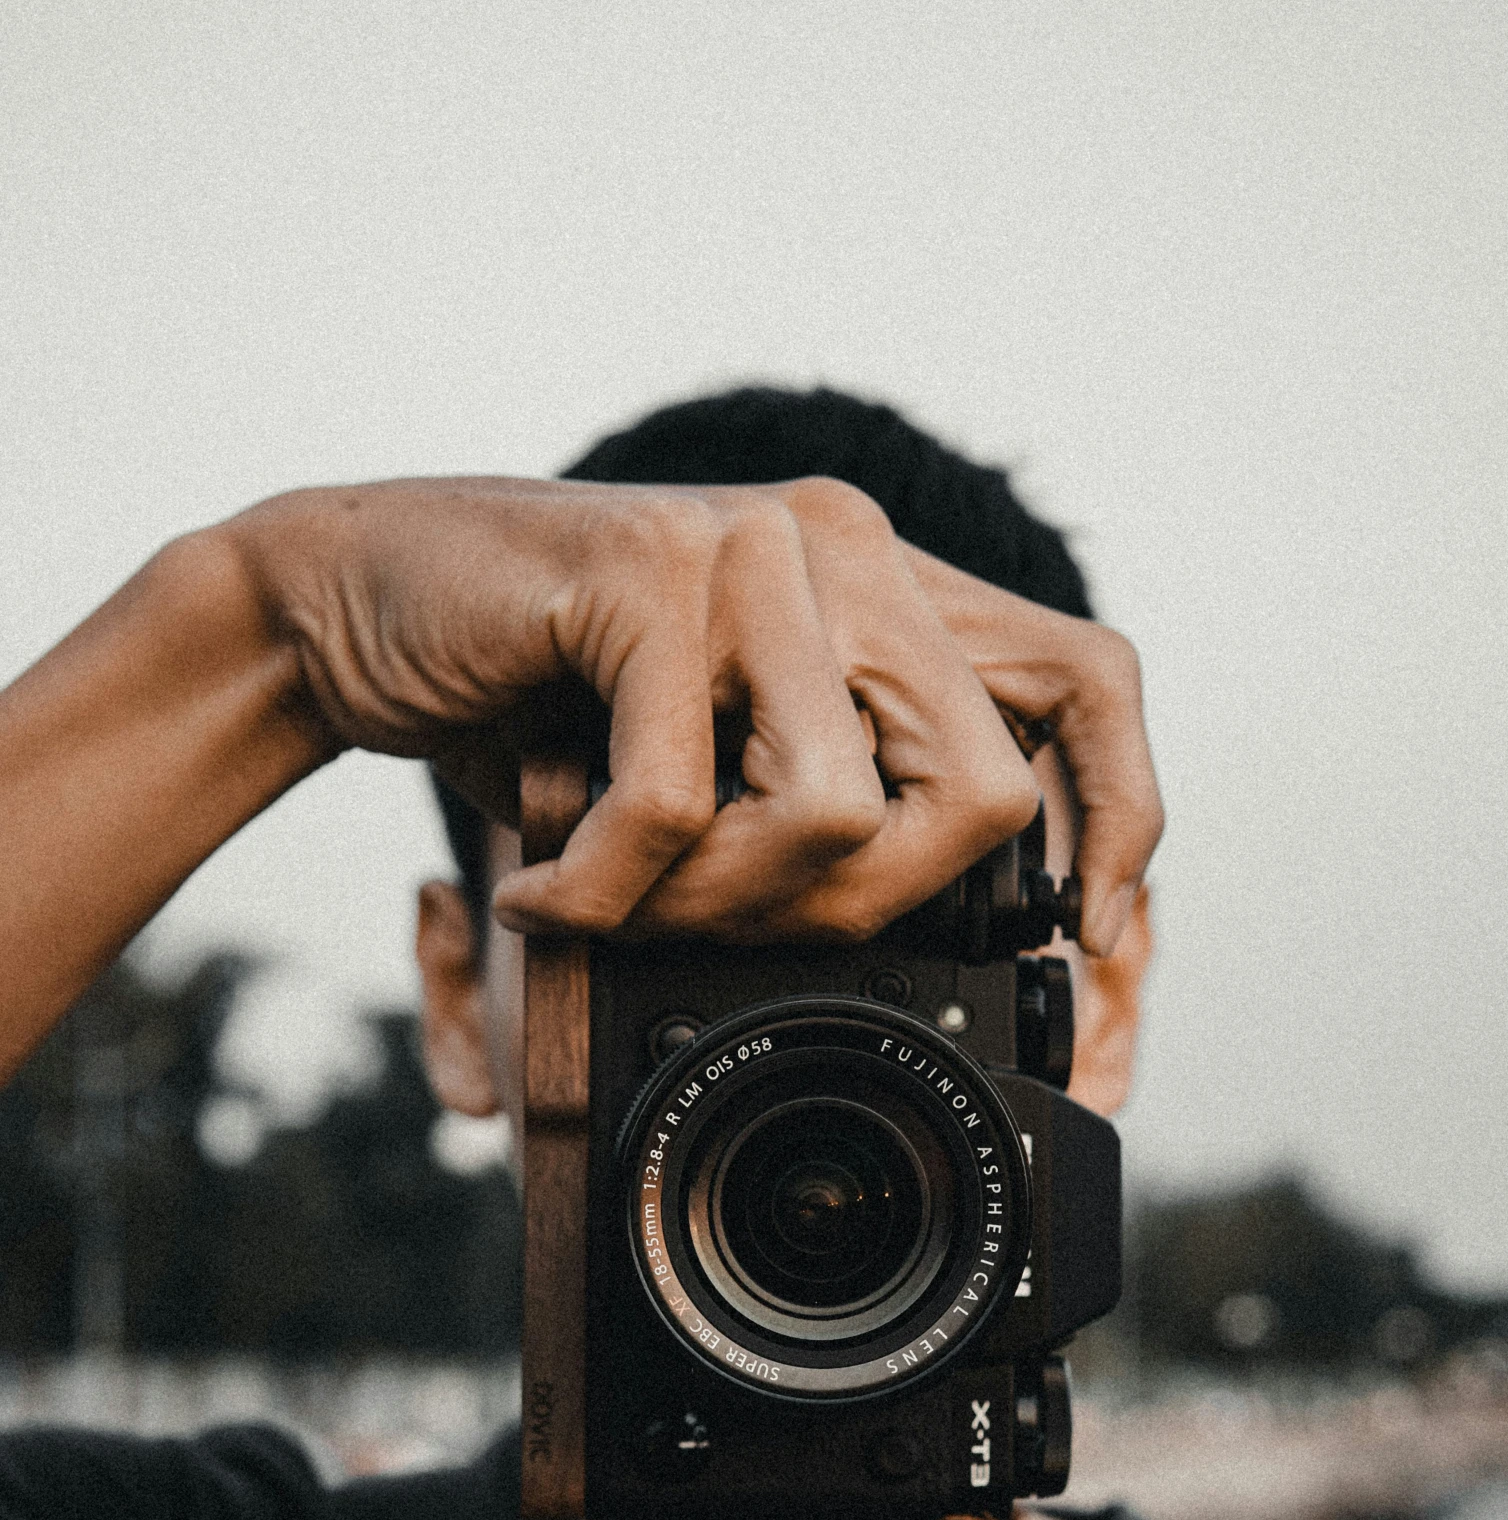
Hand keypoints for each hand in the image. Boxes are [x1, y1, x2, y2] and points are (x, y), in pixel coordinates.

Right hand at [230, 475, 1161, 955]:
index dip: (1121, 817)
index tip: (1089, 939)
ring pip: (832, 813)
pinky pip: (671, 805)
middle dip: (866, 919)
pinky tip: (541, 894)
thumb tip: (946, 947)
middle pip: (982, 791)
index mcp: (887, 590)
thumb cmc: (538, 706)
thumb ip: (824, 808)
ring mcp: (753, 549)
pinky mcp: (644, 573)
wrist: (352, 604)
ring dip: (714, 911)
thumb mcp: (714, 765)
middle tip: (731, 940)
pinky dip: (600, 892)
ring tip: (618, 907)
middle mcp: (847, 550)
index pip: (1089, 683)